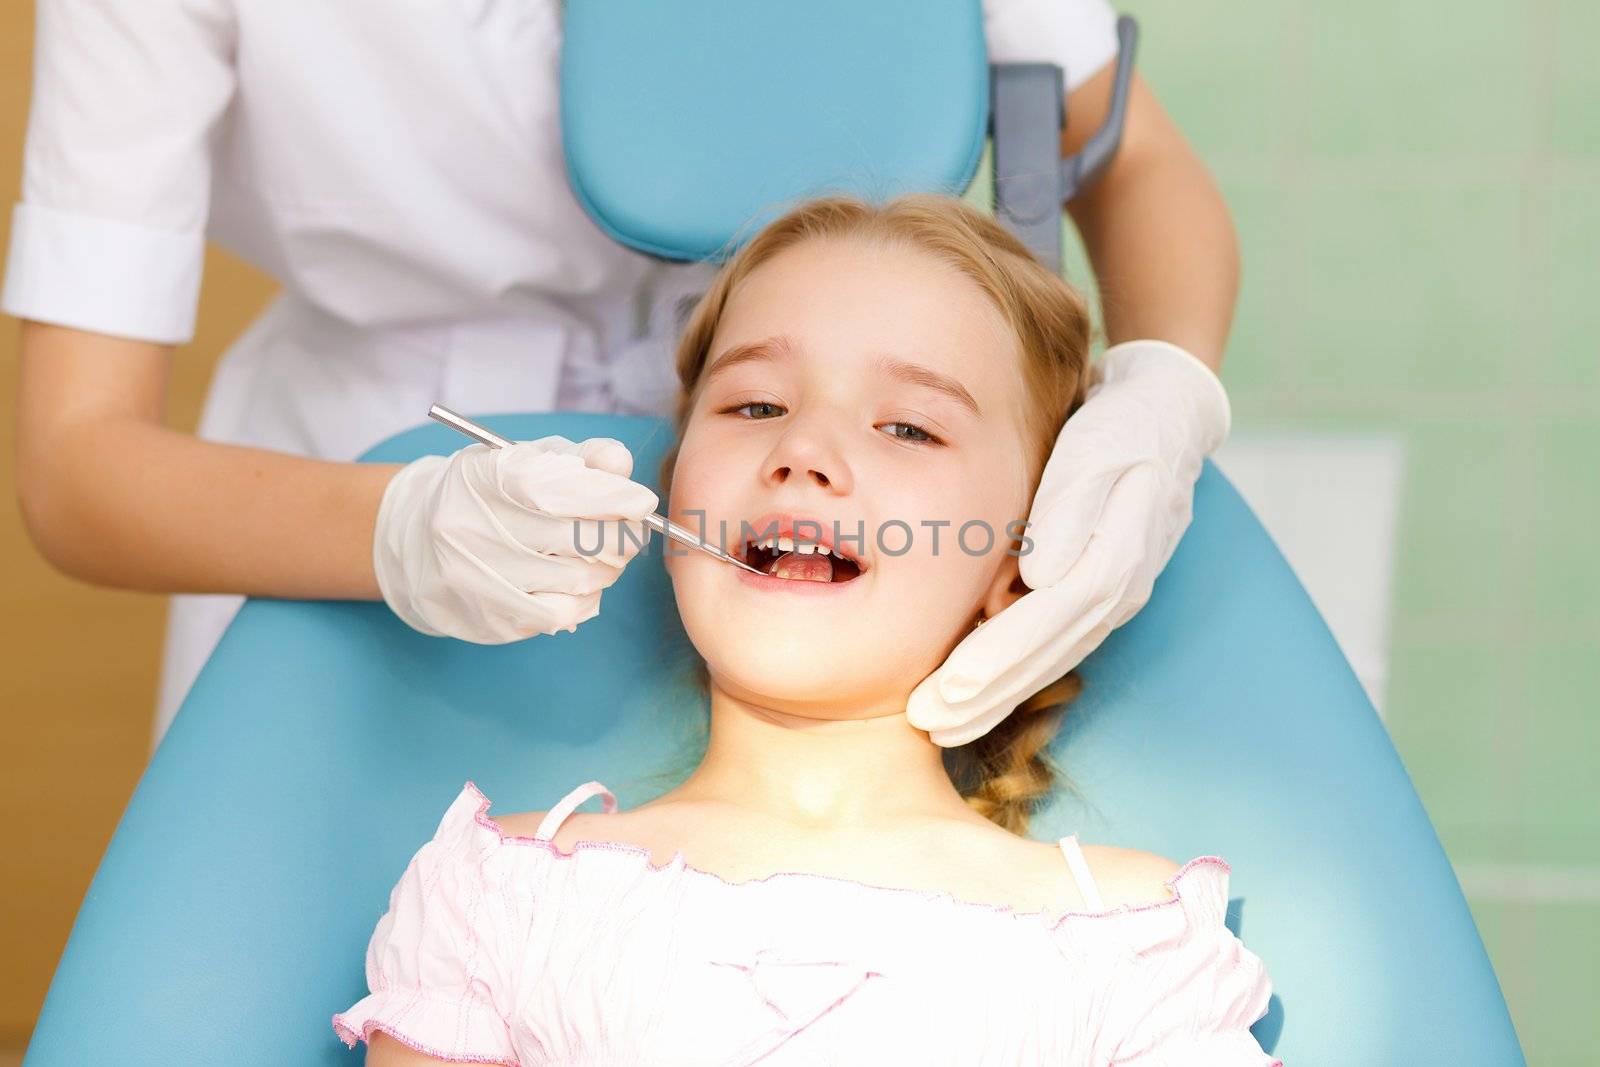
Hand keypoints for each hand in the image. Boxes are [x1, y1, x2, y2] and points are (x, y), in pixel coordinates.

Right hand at [373, 435, 659, 641]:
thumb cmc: (486, 495)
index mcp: (482, 479)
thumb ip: (576, 459)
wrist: (416, 543)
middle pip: (577, 538)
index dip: (610, 496)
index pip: (556, 489)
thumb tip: (621, 463)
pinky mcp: (490, 618)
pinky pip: (564, 612)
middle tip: (632, 530)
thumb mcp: (523, 460)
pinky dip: (588, 598)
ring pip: (580, 578)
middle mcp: (473, 529)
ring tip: (602, 553)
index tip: (643, 501)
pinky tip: (580, 583)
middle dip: (622, 534)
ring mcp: (479, 579)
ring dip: (609, 567)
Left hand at [905, 340, 1231, 746]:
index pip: (1048, 619)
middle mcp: (1118, 589)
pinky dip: (1014, 672)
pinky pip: (1053, 643)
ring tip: (942, 724)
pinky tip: (974, 692)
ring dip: (996, 696)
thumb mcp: (1098, 448)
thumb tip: (1042, 573)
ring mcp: (1112, 596)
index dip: (998, 656)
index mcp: (1117, 557)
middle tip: (930, 725)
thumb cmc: (1126, 425)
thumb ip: (1070, 506)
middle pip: (1046, 653)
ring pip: (1049, 658)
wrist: (1168, 415)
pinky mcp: (1099, 592)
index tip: (952, 688)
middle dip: (987, 695)